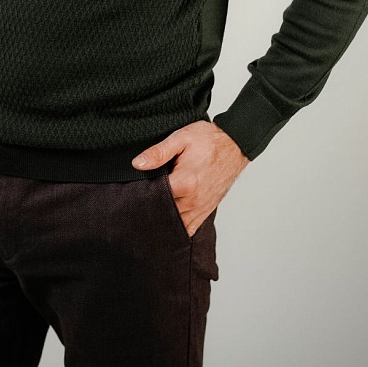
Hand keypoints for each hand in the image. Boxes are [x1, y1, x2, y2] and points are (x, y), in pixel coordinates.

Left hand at [132, 121, 248, 236]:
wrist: (235, 144)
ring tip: (149, 216)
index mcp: (185, 182)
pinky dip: (178, 228)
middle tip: (136, 206)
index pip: (155, 198)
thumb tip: (137, 164)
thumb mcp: (181, 138)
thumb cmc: (209, 140)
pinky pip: (190, 227)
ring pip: (176, 224)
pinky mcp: (206, 210)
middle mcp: (194, 200)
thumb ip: (158, 153)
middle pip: (164, 213)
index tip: (132, 192)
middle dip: (150, 210)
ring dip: (163, 221)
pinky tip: (167, 225)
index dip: (141, 196)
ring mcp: (201, 207)